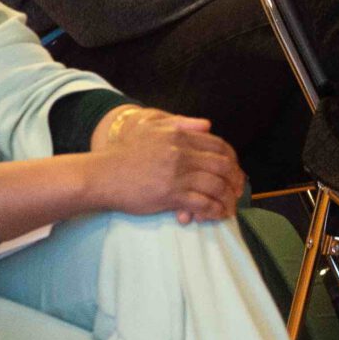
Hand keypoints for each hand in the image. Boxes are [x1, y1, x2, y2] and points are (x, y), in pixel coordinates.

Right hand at [86, 106, 245, 222]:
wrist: (100, 175)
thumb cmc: (123, 153)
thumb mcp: (150, 128)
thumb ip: (180, 123)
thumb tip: (207, 123)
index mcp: (179, 136)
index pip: (218, 146)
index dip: (232, 160)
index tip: (234, 171)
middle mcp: (181, 153)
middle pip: (222, 166)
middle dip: (235, 180)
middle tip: (238, 191)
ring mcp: (176, 174)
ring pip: (215, 186)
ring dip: (228, 198)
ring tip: (230, 207)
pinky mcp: (169, 195)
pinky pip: (201, 203)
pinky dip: (213, 210)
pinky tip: (216, 215)